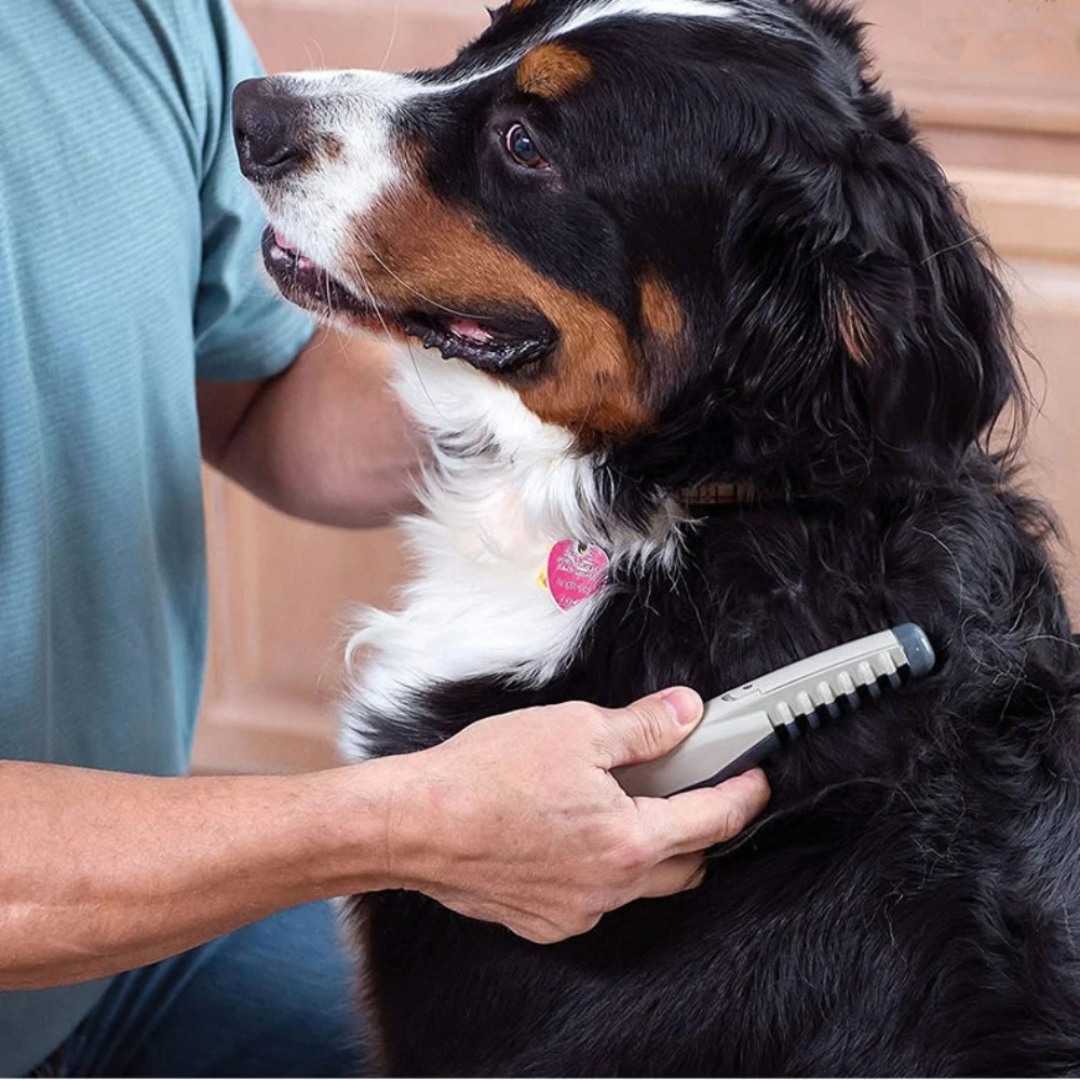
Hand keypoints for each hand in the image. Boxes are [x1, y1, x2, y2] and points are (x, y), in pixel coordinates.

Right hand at [382, 689, 769, 943]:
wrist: (417, 823)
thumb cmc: (486, 776)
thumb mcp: (576, 730)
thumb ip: (643, 726)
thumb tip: (686, 713)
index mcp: (629, 841)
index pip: (714, 821)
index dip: (743, 795)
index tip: (755, 780)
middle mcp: (610, 887)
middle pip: (687, 865)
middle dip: (700, 830)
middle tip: (688, 788)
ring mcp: (577, 910)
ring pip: (639, 884)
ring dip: (646, 849)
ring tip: (617, 803)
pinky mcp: (544, 921)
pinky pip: (594, 898)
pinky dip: (600, 867)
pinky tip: (570, 833)